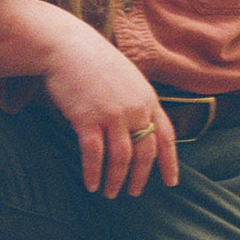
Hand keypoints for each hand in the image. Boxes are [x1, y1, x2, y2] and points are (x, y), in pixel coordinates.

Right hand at [37, 23, 178, 197]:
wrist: (68, 46)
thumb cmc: (95, 63)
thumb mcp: (128, 79)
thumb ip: (138, 102)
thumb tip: (140, 127)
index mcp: (148, 100)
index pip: (166, 137)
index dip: (170, 162)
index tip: (171, 182)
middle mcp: (135, 109)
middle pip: (145, 152)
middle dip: (140, 177)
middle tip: (134, 193)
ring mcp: (113, 114)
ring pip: (121, 158)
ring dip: (116, 180)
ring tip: (110, 193)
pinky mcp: (88, 118)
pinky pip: (94, 154)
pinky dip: (94, 173)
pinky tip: (91, 185)